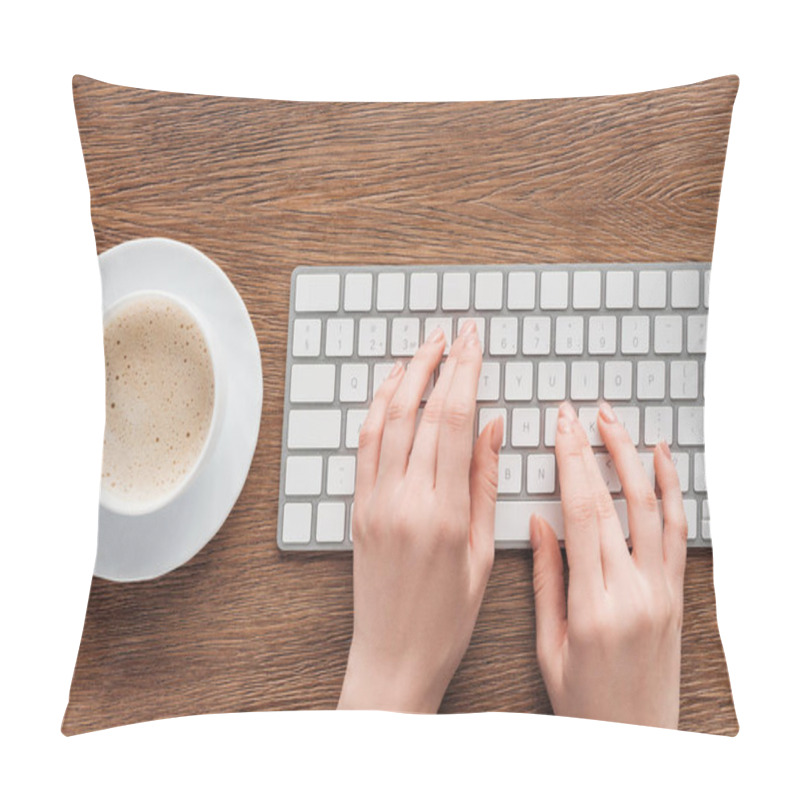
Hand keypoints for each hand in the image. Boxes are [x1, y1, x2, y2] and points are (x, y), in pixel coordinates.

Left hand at [338, 321, 502, 712]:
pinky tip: (391, 391)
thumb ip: (483, 482)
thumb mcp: (481, 553)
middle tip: (454, 331)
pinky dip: (377, 410)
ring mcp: (374, 502)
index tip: (473, 340)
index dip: (464, 372)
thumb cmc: (447, 617)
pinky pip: (364, 446)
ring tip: (423, 349)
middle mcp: (404, 500)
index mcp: (444, 512)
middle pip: (419, 411)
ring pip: (385, 421)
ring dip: (404, 377)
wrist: (393, 655)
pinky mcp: (357, 509)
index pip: (453, 420)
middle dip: (438, 362)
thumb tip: (491, 425)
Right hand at [531, 401, 686, 727]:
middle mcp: (636, 592)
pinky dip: (672, 490)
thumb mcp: (549, 645)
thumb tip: (540, 522)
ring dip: (634, 458)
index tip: (561, 427)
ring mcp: (663, 591)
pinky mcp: (677, 594)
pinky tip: (661, 460)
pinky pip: (679, 532)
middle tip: (580, 411)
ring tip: (616, 422)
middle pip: (617, 502)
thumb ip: (547, 579)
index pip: (584, 513)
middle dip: (595, 448)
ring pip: (654, 508)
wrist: (637, 741)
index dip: (572, 462)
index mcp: (595, 606)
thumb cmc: (584, 700)